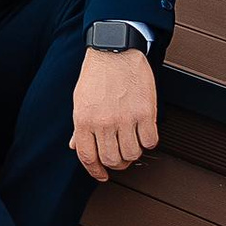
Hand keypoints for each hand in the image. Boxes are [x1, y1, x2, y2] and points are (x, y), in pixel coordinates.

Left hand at [71, 46, 158, 181]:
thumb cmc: (97, 74)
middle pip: (112, 160)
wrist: (115, 50)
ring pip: (132, 154)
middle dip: (116, 164)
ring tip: (132, 143)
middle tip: (120, 158)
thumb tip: (75, 146)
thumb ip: (79, 126)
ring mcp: (126, 118)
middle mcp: (104, 122)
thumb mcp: (80, 100)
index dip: (95, 171)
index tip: (102, 175)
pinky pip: (151, 141)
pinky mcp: (146, 112)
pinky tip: (144, 133)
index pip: (88, 157)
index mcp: (83, 120)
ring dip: (133, 153)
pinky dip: (148, 142)